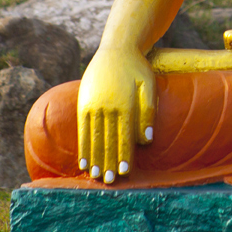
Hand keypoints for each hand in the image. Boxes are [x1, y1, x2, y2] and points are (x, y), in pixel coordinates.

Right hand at [75, 45, 155, 183]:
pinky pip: (82, 129)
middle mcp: (106, 106)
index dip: (123, 155)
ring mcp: (92, 105)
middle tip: (108, 182)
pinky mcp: (83, 103)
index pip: (123, 136)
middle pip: (106, 140)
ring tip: (94, 176)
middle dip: (107, 163)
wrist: (117, 49)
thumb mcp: (148, 86)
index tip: (123, 173)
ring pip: (93, 137)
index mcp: (124, 104)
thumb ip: (147, 112)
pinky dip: (83, 146)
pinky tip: (83, 160)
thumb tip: (147, 141)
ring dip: (94, 158)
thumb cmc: (138, 69)